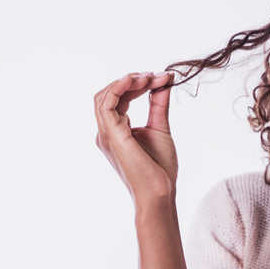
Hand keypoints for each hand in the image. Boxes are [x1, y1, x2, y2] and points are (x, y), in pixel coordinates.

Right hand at [95, 71, 176, 205]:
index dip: (137, 83)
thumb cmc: (160, 168)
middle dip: (132, 80)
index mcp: (116, 130)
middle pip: (110, 94)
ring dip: (126, 81)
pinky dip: (119, 88)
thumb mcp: (160, 127)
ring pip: (105, 96)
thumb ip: (158, 103)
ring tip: (148, 77)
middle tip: (155, 75)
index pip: (119, 98)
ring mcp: (106, 135)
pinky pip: (106, 104)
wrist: (160, 192)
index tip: (161, 78)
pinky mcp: (111, 136)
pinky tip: (136, 81)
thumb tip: (165, 80)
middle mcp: (107, 132)